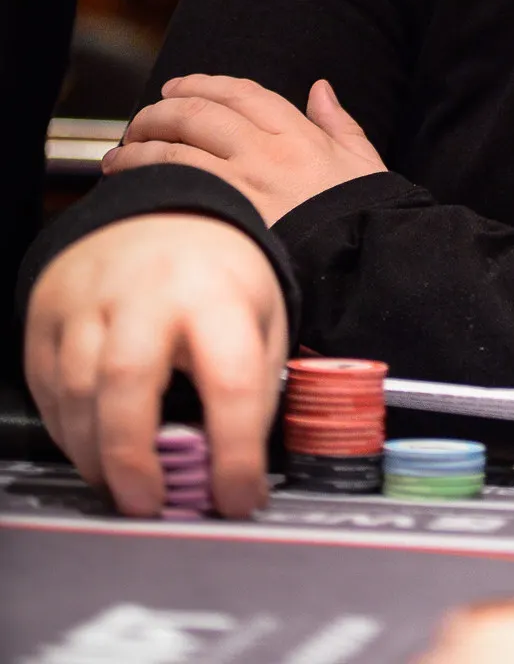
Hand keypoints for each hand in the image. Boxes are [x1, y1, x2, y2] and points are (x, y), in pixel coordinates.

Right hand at [24, 214, 286, 517]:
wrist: (155, 214)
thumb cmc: (213, 276)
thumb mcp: (261, 316)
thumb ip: (255, 390)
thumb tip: (239, 472)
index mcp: (216, 293)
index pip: (232, 378)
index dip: (236, 451)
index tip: (239, 499)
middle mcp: (148, 293)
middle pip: (127, 380)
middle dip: (134, 457)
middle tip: (150, 505)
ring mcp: (90, 301)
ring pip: (77, 391)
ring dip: (96, 456)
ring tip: (123, 486)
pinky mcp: (48, 315)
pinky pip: (47, 389)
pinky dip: (68, 433)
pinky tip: (94, 448)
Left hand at [103, 74, 386, 225]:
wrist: (365, 266)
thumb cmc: (366, 216)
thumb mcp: (362, 160)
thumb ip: (338, 121)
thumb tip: (321, 88)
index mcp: (298, 134)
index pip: (240, 93)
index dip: (202, 84)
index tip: (176, 87)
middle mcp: (266, 152)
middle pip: (198, 114)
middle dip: (160, 111)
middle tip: (139, 120)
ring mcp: (244, 187)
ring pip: (175, 151)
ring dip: (139, 147)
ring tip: (119, 155)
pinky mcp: (228, 223)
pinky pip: (177, 191)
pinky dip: (148, 183)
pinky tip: (132, 186)